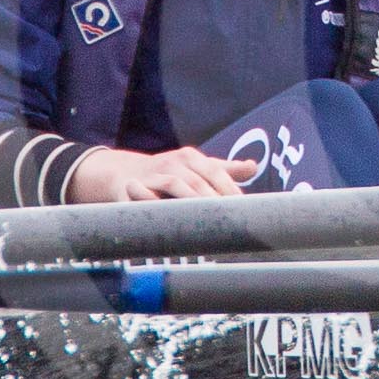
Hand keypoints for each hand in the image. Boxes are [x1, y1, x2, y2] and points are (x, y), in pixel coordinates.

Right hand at [66, 147, 258, 202]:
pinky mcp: (134, 186)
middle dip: (214, 200)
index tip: (243, 210)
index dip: (230, 189)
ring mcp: (153, 173)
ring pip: (176, 185)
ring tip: (207, 220)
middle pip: (198, 181)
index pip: (216, 172)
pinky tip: (172, 220)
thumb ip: (224, 169)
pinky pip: (147, 196)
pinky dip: (159, 204)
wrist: (124, 173)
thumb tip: (253, 166)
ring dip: (192, 201)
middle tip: (229, 221)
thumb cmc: (168, 174)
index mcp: (191, 157)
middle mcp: (173, 161)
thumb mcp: (195, 168)